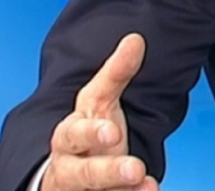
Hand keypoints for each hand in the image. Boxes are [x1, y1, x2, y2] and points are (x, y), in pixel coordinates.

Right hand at [42, 33, 156, 190]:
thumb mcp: (98, 102)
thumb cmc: (86, 135)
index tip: (112, 131)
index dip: (91, 134)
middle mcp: (70, 169)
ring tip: (149, 185)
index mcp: (68, 137)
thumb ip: (116, 73)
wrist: (65, 178)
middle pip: (84, 174)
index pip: (74, 135)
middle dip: (109, 172)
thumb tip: (136, 39)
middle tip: (136, 168)